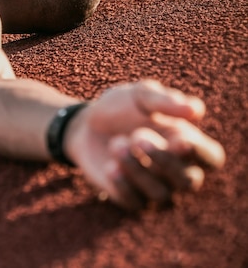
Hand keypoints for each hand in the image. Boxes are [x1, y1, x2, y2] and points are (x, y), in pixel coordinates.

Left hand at [65, 80, 225, 209]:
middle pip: (188, 181)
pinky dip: (123, 185)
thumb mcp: (139, 95)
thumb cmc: (122, 108)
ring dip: (137, 168)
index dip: (198, 153)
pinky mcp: (133, 200)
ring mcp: (158, 189)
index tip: (177, 138)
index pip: (211, 159)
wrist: (86, 126)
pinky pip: (136, 203)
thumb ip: (164, 100)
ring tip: (116, 144)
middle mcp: (179, 172)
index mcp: (189, 144)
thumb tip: (195, 110)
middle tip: (136, 136)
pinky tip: (110, 167)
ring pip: (160, 193)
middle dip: (163, 160)